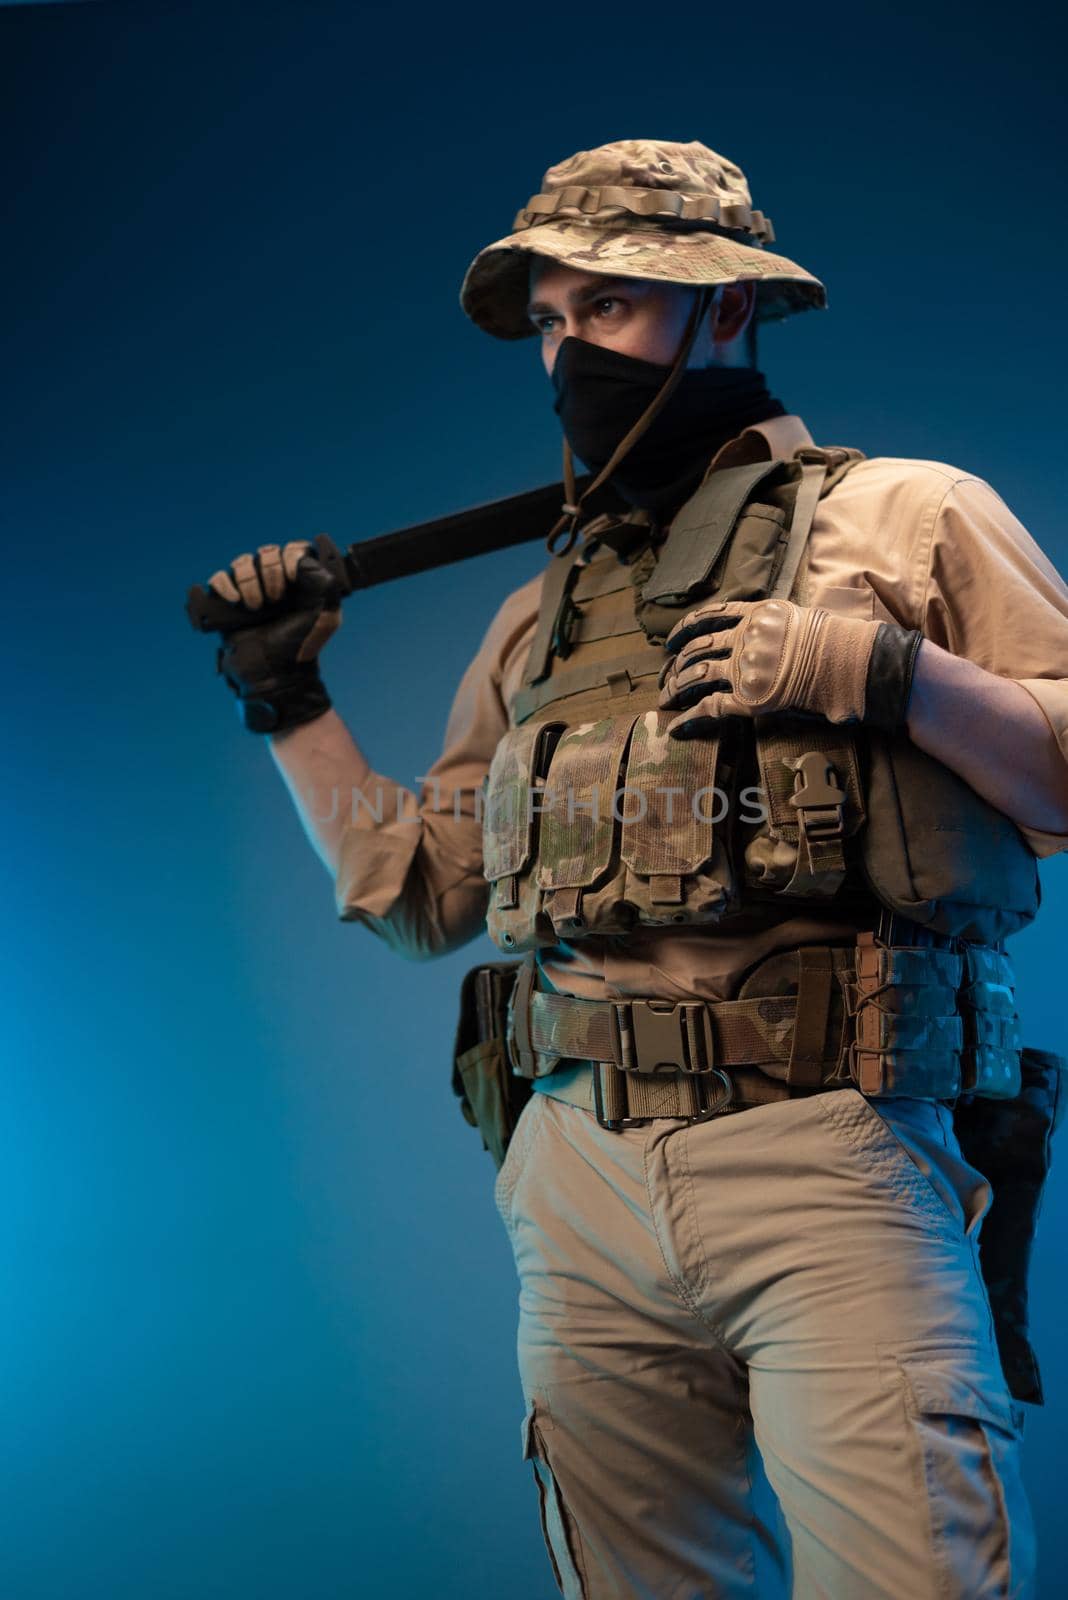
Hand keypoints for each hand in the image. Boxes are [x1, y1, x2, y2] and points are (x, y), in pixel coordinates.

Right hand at [206, 542, 342, 733]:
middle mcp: (274, 582)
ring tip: (257, 606)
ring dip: (249, 581)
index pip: (293, 550)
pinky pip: (219, 578)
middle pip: (266, 553)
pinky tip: (237, 602)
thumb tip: (305, 561)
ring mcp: (250, 591)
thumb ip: (326, 583)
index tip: (293, 578)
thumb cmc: (301, 646)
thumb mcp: (327, 615)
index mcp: (299, 582)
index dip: (290, 557)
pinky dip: (225, 585)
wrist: (274, 672)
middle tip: (276, 598)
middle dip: (271, 572)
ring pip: (242, 563)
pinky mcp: (228, 603)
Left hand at [658, 597, 921, 735]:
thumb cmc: (838, 645)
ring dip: (676, 687)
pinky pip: (709, 706)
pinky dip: (689, 716)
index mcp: (757, 615)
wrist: (854, 664)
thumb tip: (761, 633)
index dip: (684, 629)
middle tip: (665, 676)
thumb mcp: (802, 620)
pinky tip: (676, 726)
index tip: (670, 640)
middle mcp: (746, 638)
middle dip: (677, 663)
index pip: (710, 616)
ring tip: (665, 699)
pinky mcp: (749, 697)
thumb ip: (774, 626)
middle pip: (697, 647)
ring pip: (696, 674)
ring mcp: (745, 667)